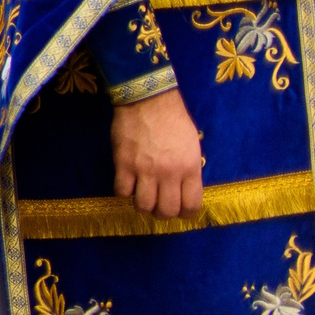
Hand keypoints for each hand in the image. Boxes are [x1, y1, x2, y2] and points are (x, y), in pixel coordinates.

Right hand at [112, 86, 203, 216]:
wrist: (148, 100)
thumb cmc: (173, 120)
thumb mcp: (192, 146)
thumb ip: (189, 170)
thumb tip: (183, 188)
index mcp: (190, 168)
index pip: (191, 206)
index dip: (185, 214)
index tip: (180, 211)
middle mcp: (169, 173)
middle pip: (167, 210)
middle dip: (163, 213)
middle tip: (159, 206)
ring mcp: (145, 170)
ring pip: (144, 206)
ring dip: (143, 205)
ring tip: (142, 196)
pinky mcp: (124, 164)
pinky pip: (122, 191)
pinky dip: (124, 193)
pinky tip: (127, 184)